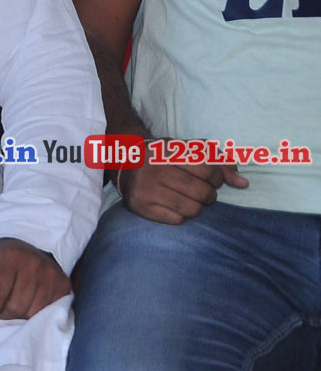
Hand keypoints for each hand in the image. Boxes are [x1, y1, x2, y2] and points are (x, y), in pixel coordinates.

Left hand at [0, 238, 69, 319]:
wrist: (28, 248)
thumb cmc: (1, 259)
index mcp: (9, 257)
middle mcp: (33, 264)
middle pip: (14, 306)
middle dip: (2, 313)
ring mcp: (50, 275)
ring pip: (30, 312)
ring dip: (17, 315)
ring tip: (12, 304)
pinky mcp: (62, 285)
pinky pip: (45, 312)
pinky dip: (32, 313)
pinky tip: (26, 303)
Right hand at [118, 161, 247, 223]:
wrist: (127, 164)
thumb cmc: (169, 158)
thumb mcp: (192, 150)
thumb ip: (221, 162)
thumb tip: (243, 183)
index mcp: (167, 150)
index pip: (207, 169)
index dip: (217, 178)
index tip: (212, 179)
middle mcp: (154, 168)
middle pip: (201, 192)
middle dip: (209, 195)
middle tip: (203, 192)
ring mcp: (145, 188)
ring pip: (192, 209)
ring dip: (197, 207)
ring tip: (190, 199)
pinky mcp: (140, 206)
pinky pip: (176, 220)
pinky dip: (181, 215)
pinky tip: (174, 206)